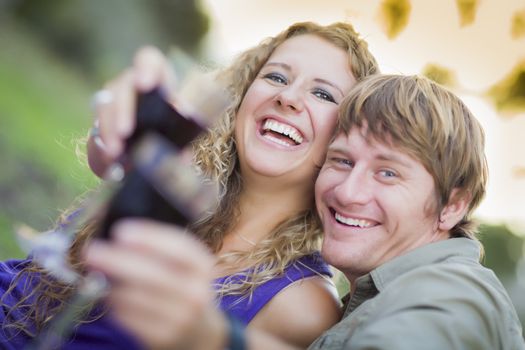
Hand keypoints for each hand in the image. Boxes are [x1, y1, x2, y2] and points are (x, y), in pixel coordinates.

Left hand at [83, 219, 226, 349]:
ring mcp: (180, 317)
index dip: (149, 238)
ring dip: (112, 283)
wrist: (197, 329)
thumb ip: (157, 246)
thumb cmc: (180, 285)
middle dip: (118, 260)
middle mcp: (195, 292)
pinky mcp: (162, 337)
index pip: (179, 248)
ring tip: (98, 271)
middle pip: (153, 274)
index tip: (120, 231)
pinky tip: (111, 294)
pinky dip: (114, 303)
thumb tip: (116, 230)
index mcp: (202, 266)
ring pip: (136, 297)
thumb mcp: (182, 264)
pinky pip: (128, 317)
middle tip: (92, 250)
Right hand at [88, 47, 177, 176]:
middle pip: (122, 88)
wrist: (162, 154)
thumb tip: (181, 156)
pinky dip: (101, 152)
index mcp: (158, 81)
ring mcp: (113, 106)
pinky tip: (109, 164)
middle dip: (121, 110)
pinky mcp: (100, 131)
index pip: (149, 61)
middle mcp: (132, 88)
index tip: (144, 84)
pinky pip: (95, 138)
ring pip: (104, 110)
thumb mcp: (185, 136)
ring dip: (108, 132)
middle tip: (124, 131)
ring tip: (115, 153)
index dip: (146, 68)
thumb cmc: (179, 135)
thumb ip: (183, 142)